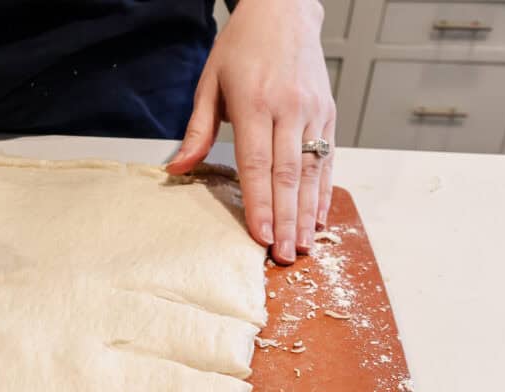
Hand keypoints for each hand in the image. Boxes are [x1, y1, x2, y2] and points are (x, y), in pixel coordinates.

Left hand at [167, 0, 334, 264]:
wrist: (283, 11)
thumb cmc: (241, 48)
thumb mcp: (209, 83)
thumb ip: (197, 131)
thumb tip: (177, 169)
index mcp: (255, 103)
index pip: (257, 163)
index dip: (259, 203)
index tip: (260, 235)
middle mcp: (289, 109)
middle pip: (287, 175)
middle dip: (286, 220)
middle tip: (283, 255)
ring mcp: (312, 112)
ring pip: (312, 171)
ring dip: (308, 213)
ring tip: (303, 246)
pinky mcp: (328, 114)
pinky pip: (327, 160)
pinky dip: (324, 192)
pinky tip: (319, 218)